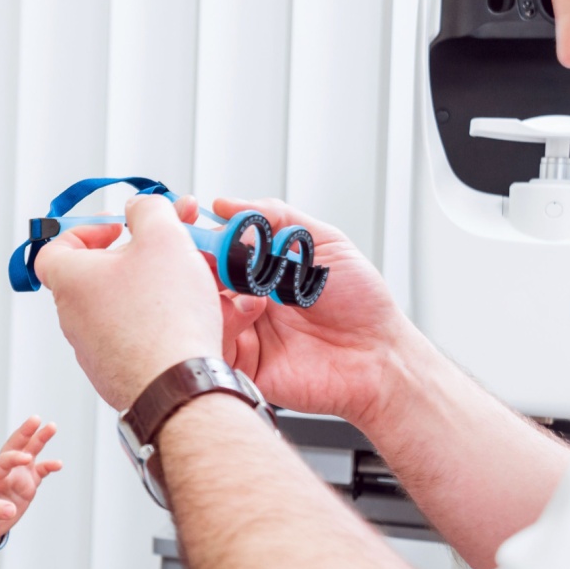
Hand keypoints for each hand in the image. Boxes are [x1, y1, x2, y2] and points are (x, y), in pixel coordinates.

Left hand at [0, 416, 60, 547]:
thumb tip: (11, 510)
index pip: (2, 461)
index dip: (13, 458)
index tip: (26, 458)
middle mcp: (6, 471)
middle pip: (15, 446)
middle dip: (25, 432)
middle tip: (35, 419)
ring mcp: (18, 476)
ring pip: (31, 453)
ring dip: (40, 439)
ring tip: (52, 426)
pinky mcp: (28, 485)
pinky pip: (40, 472)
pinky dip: (49, 467)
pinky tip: (58, 463)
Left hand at [34, 194, 224, 409]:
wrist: (178, 384)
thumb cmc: (164, 314)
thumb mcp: (162, 236)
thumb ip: (149, 209)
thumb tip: (139, 207)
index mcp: (70, 280)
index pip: (55, 247)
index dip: (86, 231)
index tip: (119, 229)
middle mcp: (74, 317)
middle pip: (100, 275)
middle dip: (140, 256)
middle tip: (173, 247)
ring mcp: (94, 349)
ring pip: (125, 306)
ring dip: (157, 288)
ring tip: (197, 280)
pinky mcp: (118, 373)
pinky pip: (139, 337)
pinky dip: (163, 322)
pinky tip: (196, 316)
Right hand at [209, 197, 414, 427]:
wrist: (379, 356)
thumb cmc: (361, 304)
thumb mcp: (326, 242)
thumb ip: (276, 217)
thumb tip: (227, 204)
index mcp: (258, 271)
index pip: (212, 248)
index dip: (196, 234)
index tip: (190, 218)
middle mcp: (244, 299)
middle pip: (195, 279)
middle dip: (196, 262)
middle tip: (209, 254)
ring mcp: (242, 332)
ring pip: (197, 311)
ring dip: (211, 292)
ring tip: (245, 288)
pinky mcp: (242, 363)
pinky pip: (212, 346)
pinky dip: (222, 325)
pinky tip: (249, 314)